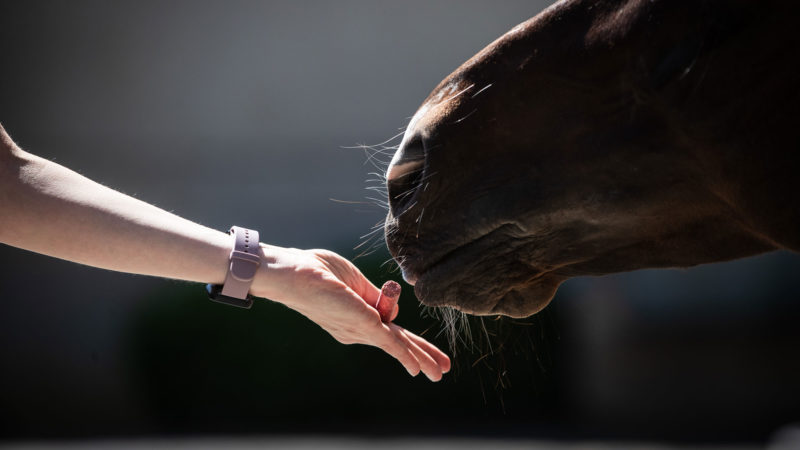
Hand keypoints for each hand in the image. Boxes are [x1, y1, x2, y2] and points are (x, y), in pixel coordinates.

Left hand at [251, 245, 450, 380]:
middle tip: (441, 373)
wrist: (295, 273)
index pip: (391, 331)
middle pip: (399, 344)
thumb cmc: (317, 271)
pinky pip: (392, 342)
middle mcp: (358, 331)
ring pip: (400, 345)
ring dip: (423, 357)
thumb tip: (391, 305)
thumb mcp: (355, 281)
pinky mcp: (364, 325)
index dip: (411, 341)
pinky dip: (406, 356)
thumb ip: (374, 296)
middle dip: (422, 357)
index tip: (420, 345)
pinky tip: (417, 369)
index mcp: (356, 319)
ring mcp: (361, 329)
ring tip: (440, 373)